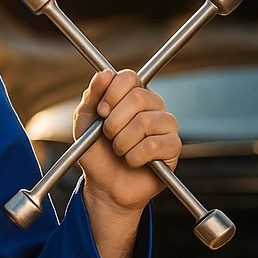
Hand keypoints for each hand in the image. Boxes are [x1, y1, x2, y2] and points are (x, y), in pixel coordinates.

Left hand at [73, 69, 181, 212]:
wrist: (104, 184)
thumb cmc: (95, 151)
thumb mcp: (84, 121)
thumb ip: (92, 96)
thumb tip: (105, 73)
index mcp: (131, 94)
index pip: (130, 77)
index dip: (112, 93)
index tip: (101, 111)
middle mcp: (152, 105)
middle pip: (138, 98)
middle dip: (114, 121)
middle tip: (107, 135)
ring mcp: (166, 125)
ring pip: (145, 122)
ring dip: (122, 142)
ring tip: (119, 150)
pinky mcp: (173, 146)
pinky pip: (153, 145)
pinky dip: (134, 156)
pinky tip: (132, 161)